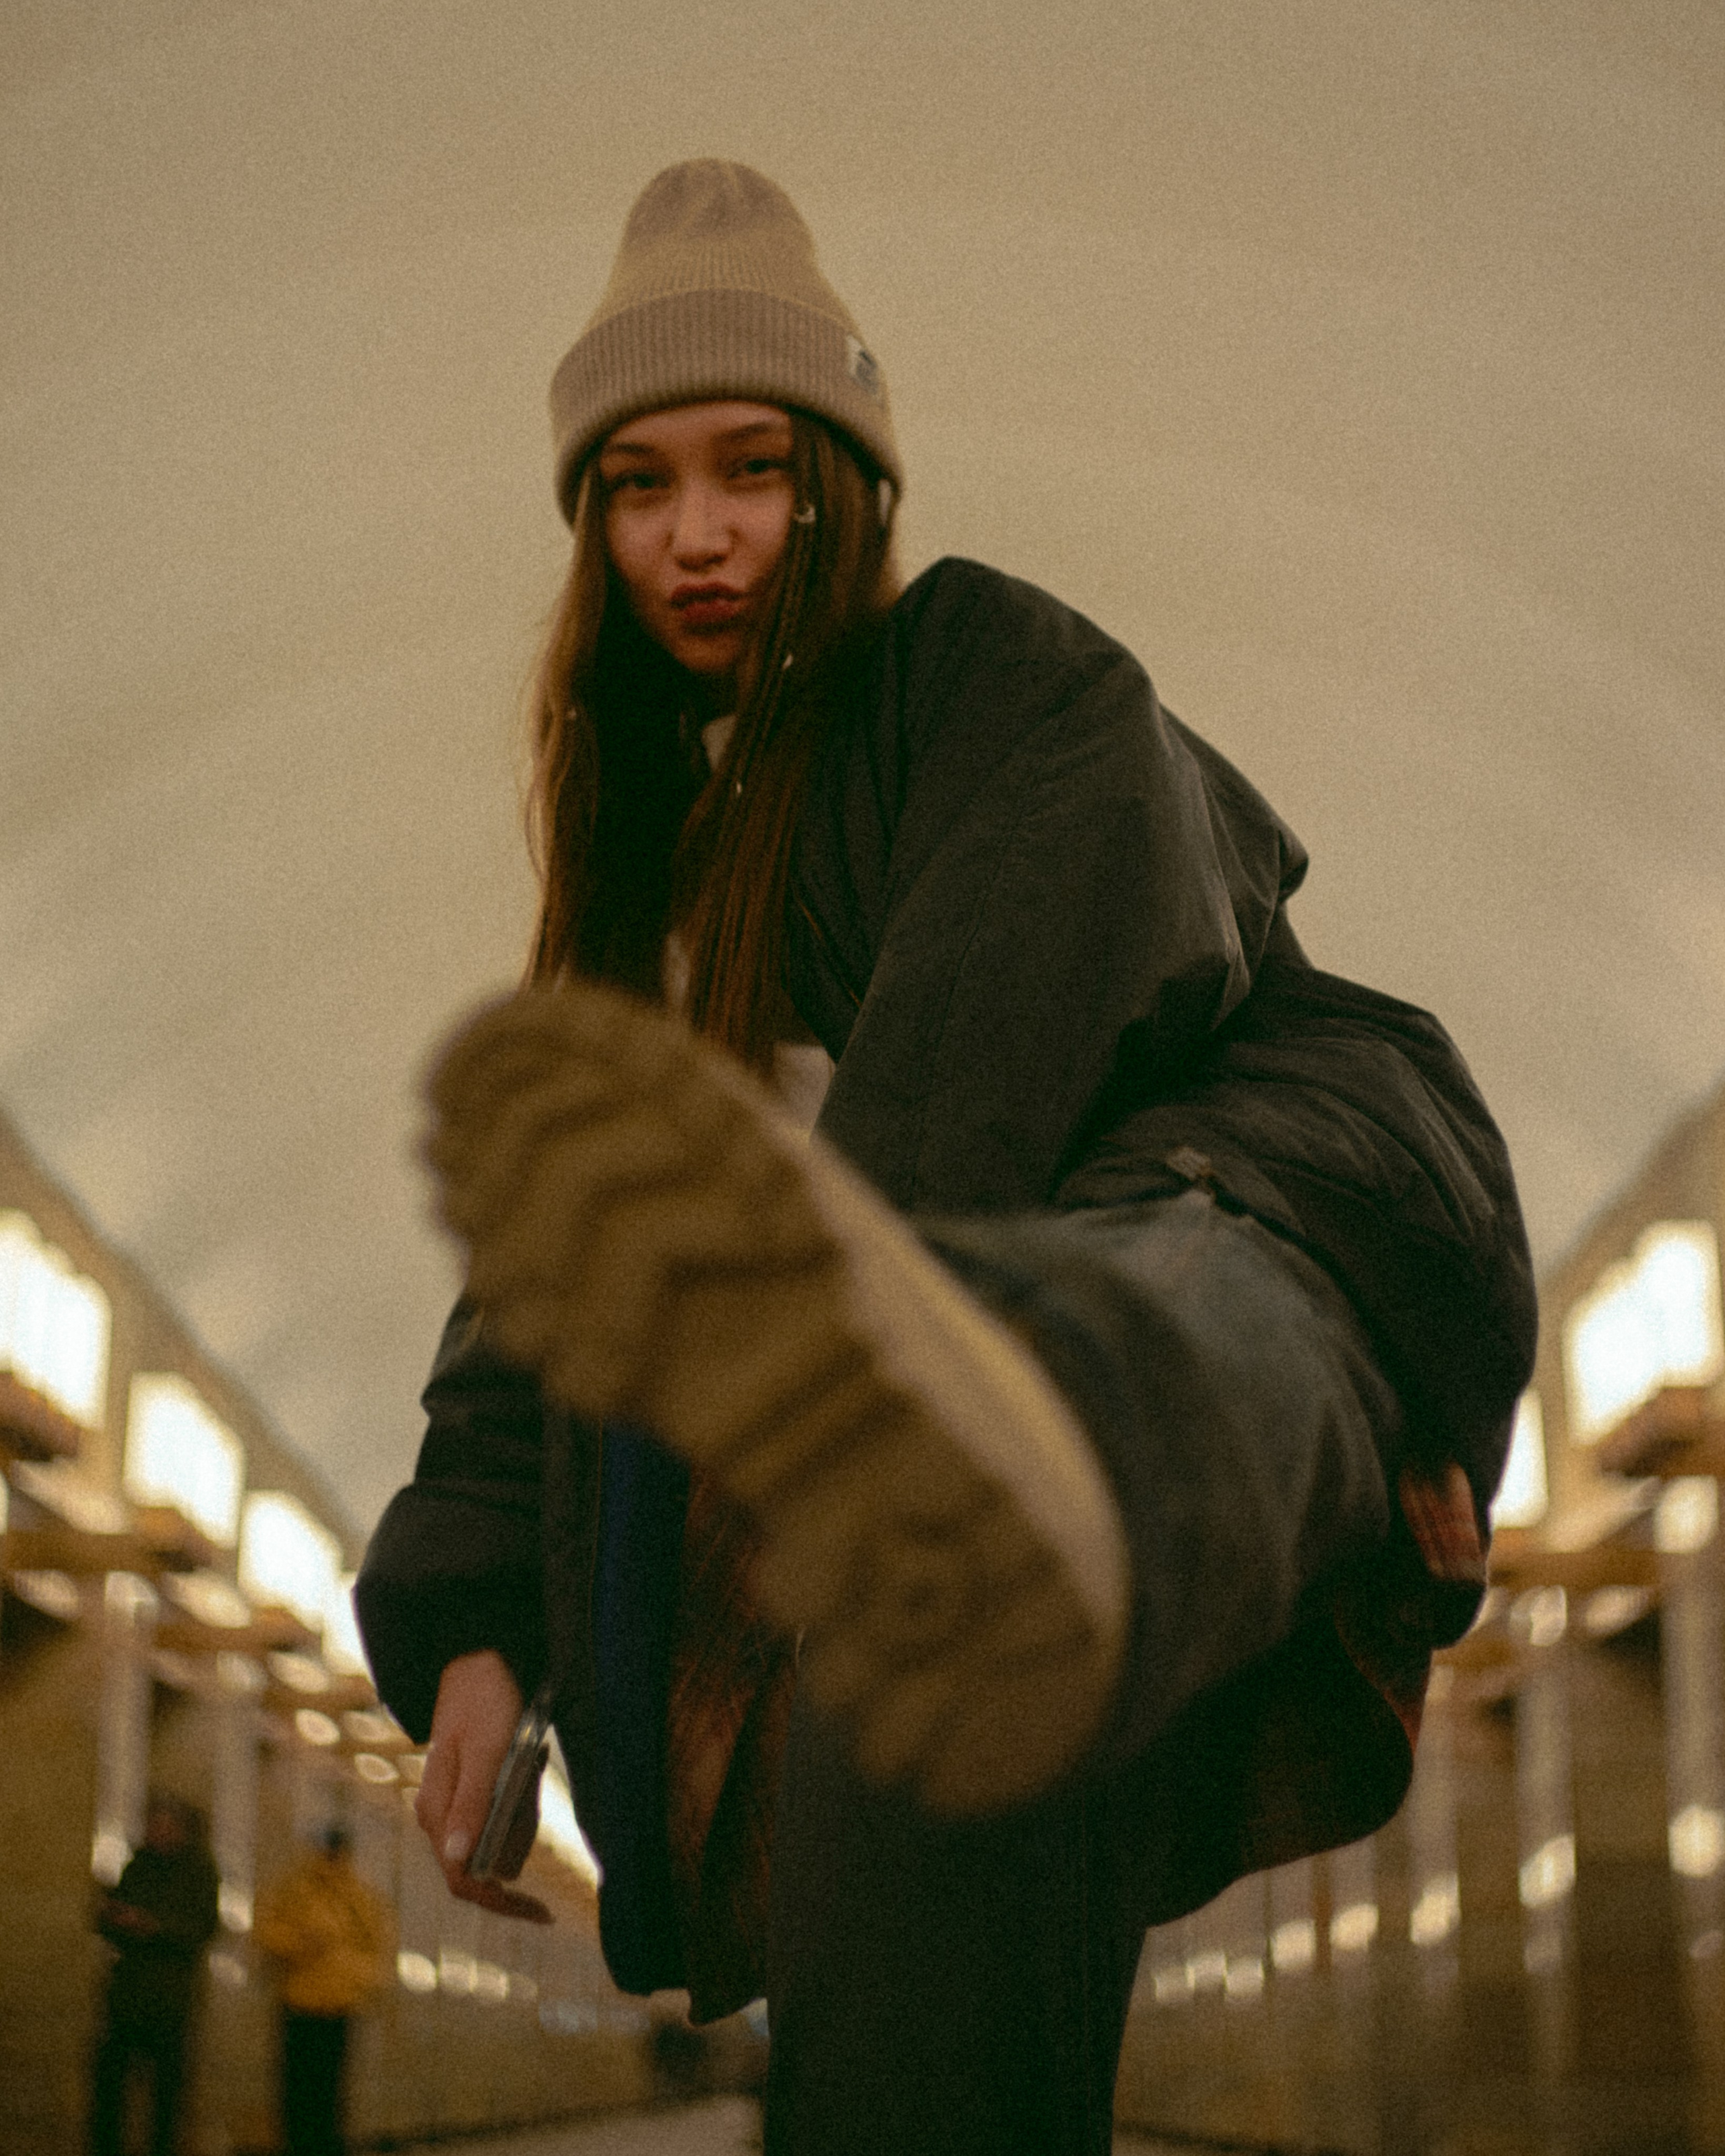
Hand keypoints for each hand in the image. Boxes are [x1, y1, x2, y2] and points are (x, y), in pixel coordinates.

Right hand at [415, 1651, 551, 1923]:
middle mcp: (441, 1818)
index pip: (464, 1880)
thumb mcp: (486, 1749)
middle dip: (521, 1837)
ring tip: (531, 1759)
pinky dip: (525, 1796)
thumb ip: (473, 1804)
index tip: (543, 1913)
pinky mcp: (474, 1793)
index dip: (502, 1902)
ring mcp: (457, 1806)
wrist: (481, 1660)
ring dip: (525, 1812)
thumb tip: (460, 1862)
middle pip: (486, 1862)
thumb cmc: (484, 1701)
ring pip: (501, 1838)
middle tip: (534, 1781)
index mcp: (437, 1813)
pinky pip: (506, 1814)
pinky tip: (528, 1758)